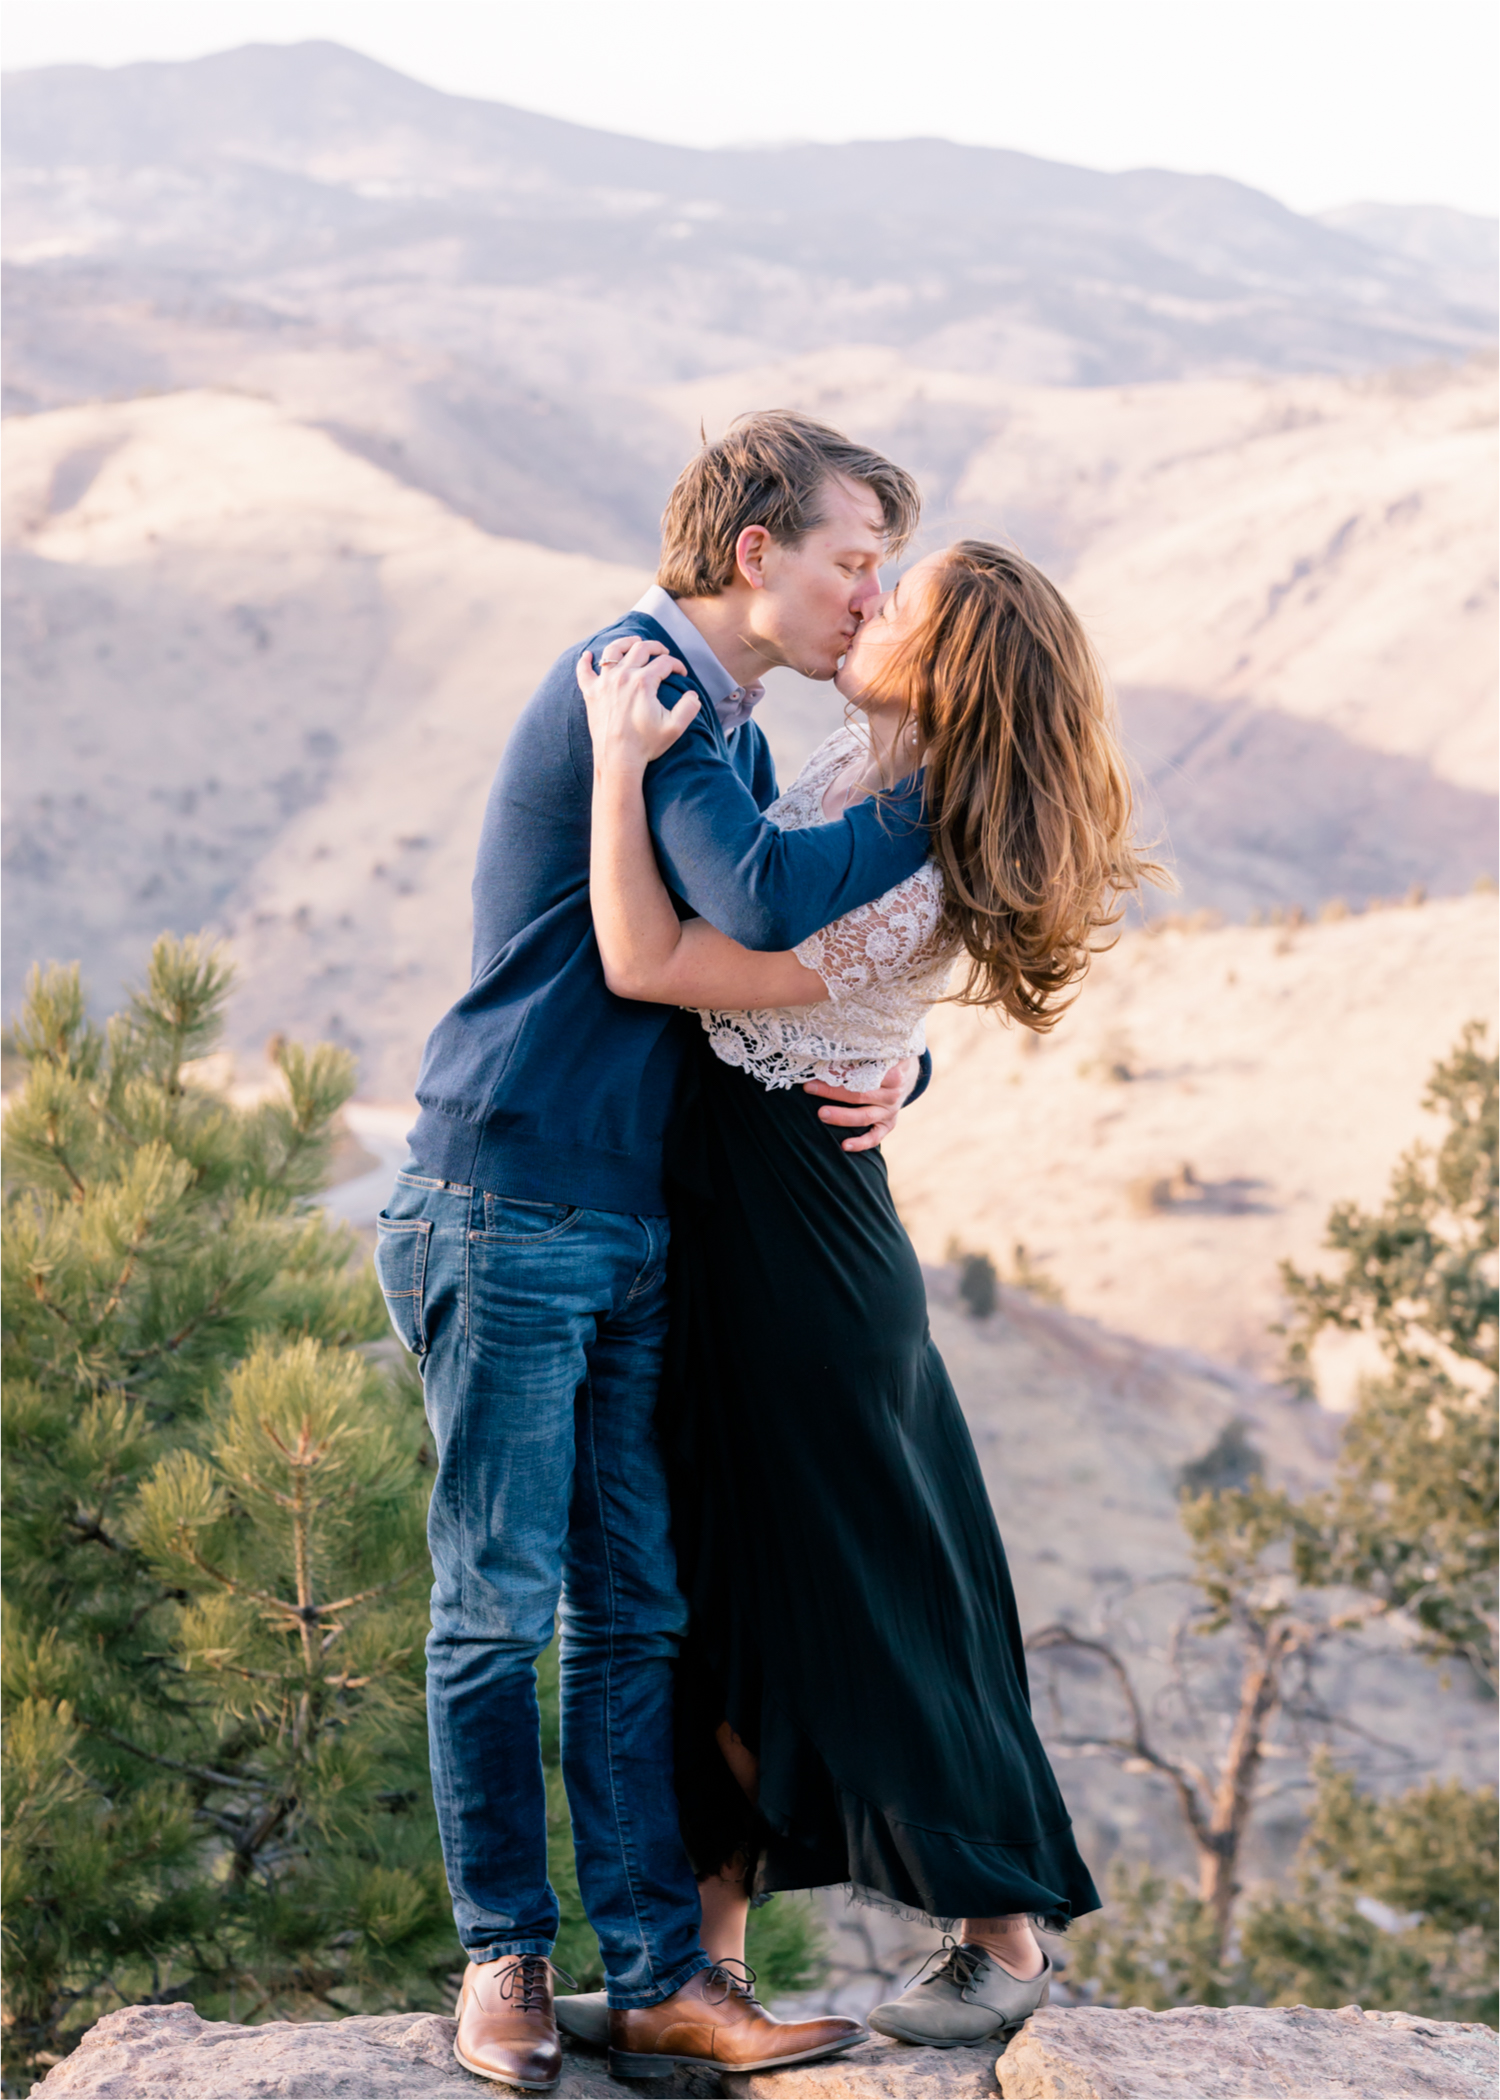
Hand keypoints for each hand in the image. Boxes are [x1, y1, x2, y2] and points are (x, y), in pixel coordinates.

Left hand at [577, 638, 700, 773]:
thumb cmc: (646, 745)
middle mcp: (622, 676)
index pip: (665, 663)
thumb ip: (689, 708)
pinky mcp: (591, 694)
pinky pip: (584, 671)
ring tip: (634, 642)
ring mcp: (604, 683)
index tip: (681, 674)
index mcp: (644, 682)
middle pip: (641, 649)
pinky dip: (584, 661)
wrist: (618, 760)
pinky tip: (587, 655)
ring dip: (626, 642)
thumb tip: (693, 694)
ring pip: (613, 651)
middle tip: (663, 653)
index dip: (677, 665)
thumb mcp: (675, 728)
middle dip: (656, 647)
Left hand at [804, 1056, 920, 1153]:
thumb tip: (834, 1045)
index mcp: (893, 1074)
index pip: (864, 1074)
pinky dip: (861, 1143)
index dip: (841, 1072)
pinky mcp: (889, 1124)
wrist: (909, 1074)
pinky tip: (844, 1146)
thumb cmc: (887, 1058)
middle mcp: (893, 1094)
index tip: (819, 1069)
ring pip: (864, 1117)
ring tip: (821, 1114)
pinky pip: (875, 1137)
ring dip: (842, 1117)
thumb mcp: (884, 1049)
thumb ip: (867, 1048)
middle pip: (860, 1095)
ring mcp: (891, 1111)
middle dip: (833, 1092)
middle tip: (810, 1088)